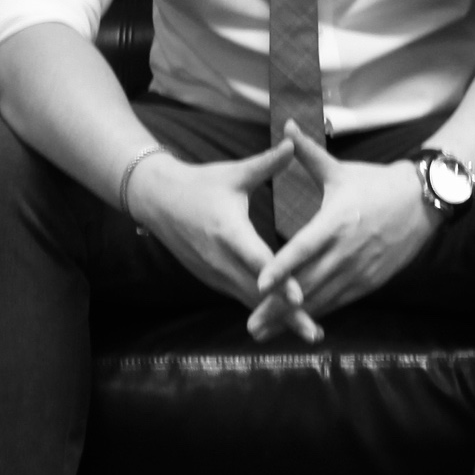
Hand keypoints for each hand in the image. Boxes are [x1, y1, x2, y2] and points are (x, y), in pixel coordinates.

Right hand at [124, 147, 311, 334]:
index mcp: (228, 232)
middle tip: (316, 333)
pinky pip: (242, 299)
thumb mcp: (235, 173)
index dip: (280, 281)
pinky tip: (288, 322)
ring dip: (278, 319)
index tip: (302, 299)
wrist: (158, 201)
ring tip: (310, 333)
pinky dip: (264, 311)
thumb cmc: (202, 183)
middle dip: (287, 315)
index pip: (258, 263)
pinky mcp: (213, 280)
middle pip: (257, 294)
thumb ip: (267, 163)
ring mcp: (215, 274)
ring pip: (250, 302)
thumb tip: (293, 141)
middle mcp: (220, 260)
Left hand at [246, 123, 437, 329]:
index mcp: (336, 220)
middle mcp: (347, 249)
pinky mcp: (370, 281)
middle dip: (277, 306)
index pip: (303, 248)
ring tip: (264, 331)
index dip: (281, 268)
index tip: (258, 284)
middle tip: (250, 324)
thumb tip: (285, 124)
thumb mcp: (340, 170)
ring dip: (294, 317)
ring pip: (323, 299)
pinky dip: (318, 313)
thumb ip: (307, 153)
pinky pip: (340, 302)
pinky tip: (297, 324)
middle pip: (308, 284)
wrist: (423, 201)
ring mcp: (360, 269)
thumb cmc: (375, 183)